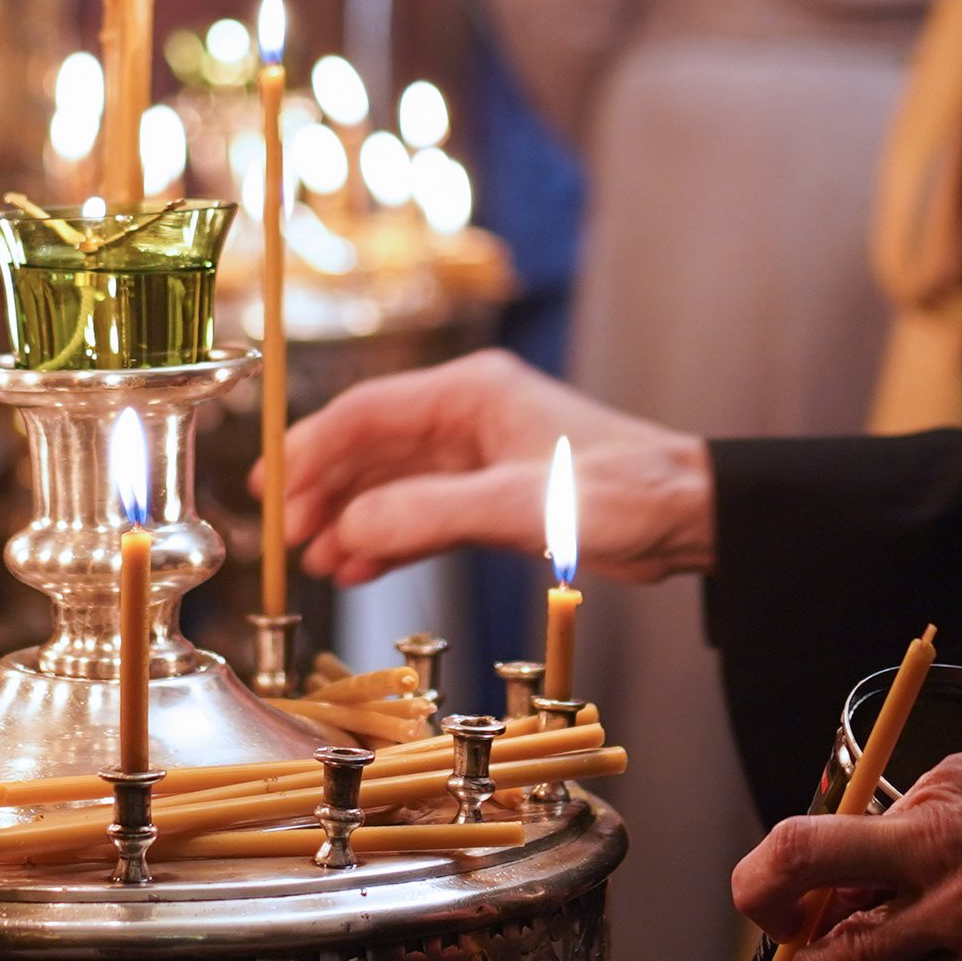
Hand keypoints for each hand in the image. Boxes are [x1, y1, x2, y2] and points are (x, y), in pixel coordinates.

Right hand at [271, 352, 714, 584]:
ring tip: (320, 562)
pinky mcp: (494, 495)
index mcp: (472, 393)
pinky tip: (362, 566)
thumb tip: (350, 527)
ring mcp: (479, 456)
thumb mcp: (518, 506)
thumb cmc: (624, 492)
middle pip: (372, 448)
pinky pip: (423, 513)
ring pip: (393, 484)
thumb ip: (430, 514)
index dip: (313, 450)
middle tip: (289, 536)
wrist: (687, 517)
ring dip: (354, 520)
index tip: (274, 489)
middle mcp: (468, 416)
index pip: (368, 414)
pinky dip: (390, 538)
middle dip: (325, 490)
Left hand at [734, 757, 961, 960]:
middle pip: (803, 858)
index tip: (786, 878)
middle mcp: (939, 842)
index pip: (837, 819)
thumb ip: (948, 805)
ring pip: (849, 952)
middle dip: (763, 894)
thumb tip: (895, 830)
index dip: (800, 856)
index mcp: (945, 787)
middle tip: (760, 919)